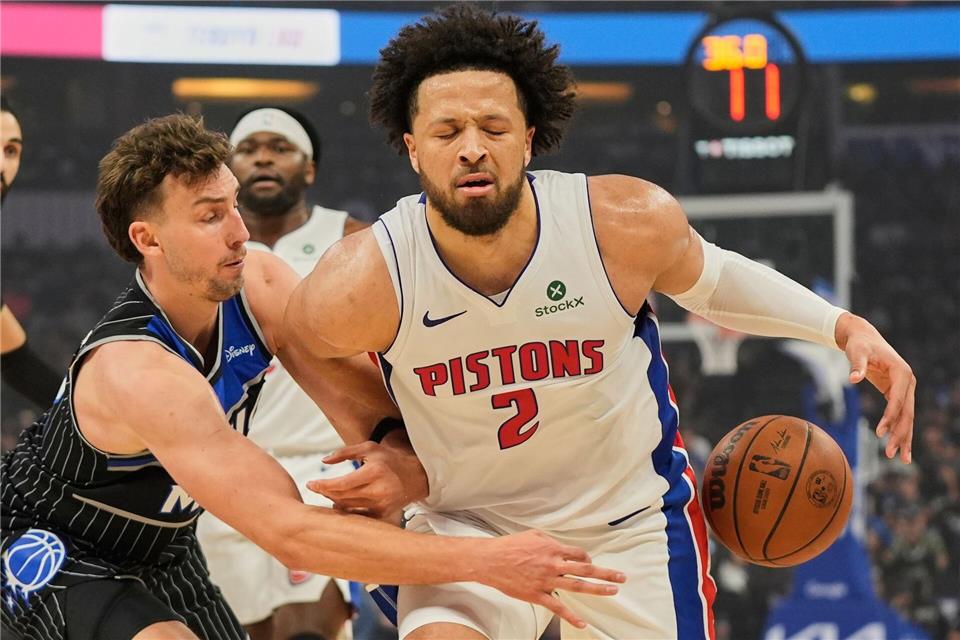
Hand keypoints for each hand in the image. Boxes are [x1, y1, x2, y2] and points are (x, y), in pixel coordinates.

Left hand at [307, 435, 428, 518]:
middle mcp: (378, 490)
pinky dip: (345, 510)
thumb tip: (324, 460)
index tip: (311, 484)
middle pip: (342, 496)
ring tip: (327, 492)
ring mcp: (381, 505)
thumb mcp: (369, 448)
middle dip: (325, 492)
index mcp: (374, 472)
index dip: (323, 485)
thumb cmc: (389, 460)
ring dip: (333, 501)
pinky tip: (338, 503)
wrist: (414, 476)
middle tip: (315, 487)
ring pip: (347, 507)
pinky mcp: (382, 514)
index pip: (342, 483)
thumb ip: (345, 452)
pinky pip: (357, 515)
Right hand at [479, 530, 625, 628]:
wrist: (491, 560)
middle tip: (621, 577)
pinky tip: (582, 622)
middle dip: (605, 573)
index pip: (578, 554)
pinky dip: (571, 616)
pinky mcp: (537, 595)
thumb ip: (550, 541)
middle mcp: (553, 564)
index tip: (589, 563)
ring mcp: (546, 581)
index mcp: (552, 548)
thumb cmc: (510, 546)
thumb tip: (561, 546)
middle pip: (585, 569)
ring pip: (577, 586)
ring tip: (613, 592)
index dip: (587, 558)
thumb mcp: (533, 535)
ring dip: (597, 589)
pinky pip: (557, 607)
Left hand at [836, 313, 915, 462]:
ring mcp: (905, 389)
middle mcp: (908, 382)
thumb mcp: (856, 351)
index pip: (897, 400)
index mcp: (902, 373)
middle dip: (900, 434)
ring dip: (904, 438)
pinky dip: (900, 431)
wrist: (863, 337)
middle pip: (906, 413)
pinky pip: (900, 415)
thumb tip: (853, 379)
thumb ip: (856, 365)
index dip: (890, 417)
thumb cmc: (859, 344)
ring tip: (902, 459)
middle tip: (889, 454)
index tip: (879, 433)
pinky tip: (899, 448)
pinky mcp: (897, 393)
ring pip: (907, 417)